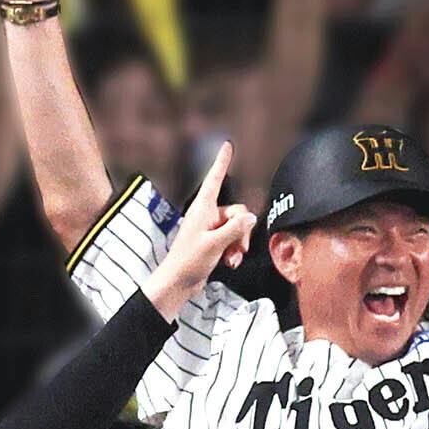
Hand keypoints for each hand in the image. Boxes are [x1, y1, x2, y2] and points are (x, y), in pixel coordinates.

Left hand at [140, 144, 251, 318]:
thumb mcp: (215, 243)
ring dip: (238, 244)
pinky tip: (229, 262)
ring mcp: (210, 229)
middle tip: (237, 247)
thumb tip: (250, 217)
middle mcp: (206, 215)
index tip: (226, 145)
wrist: (178, 283)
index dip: (221, 162)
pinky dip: (234, 251)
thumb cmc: (187, 262)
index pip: (214, 179)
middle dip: (242, 231)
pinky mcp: (213, 242)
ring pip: (237, 228)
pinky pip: (232, 239)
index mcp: (202, 208)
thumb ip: (235, 228)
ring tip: (230, 258)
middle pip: (237, 211)